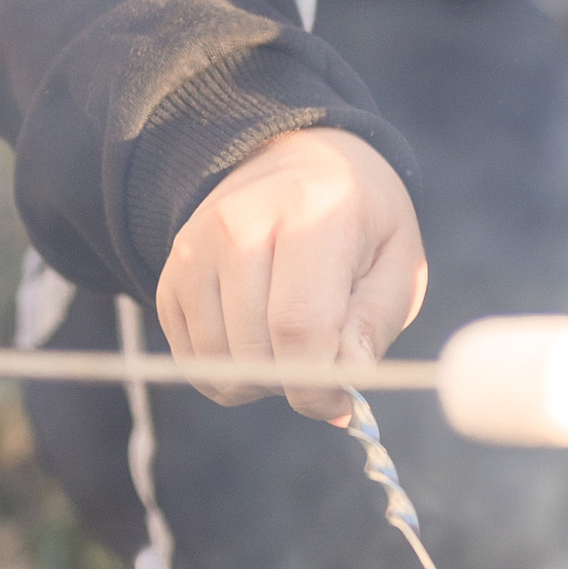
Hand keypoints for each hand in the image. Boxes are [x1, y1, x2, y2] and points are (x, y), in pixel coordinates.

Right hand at [157, 130, 426, 418]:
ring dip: (261, 380)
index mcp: (309, 211)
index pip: (299, 326)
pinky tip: (260, 339)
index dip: (318, 384)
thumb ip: (373, 324)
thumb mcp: (397, 264)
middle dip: (294, 384)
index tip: (340, 402)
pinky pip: (192, 361)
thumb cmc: (361, 224)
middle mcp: (238, 224)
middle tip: (324, 366)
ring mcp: (194, 248)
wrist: (300, 166)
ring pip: (218, 364)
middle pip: (254, 352)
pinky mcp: (170, 275)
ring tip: (293, 345)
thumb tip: (343, 383)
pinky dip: (229, 370)